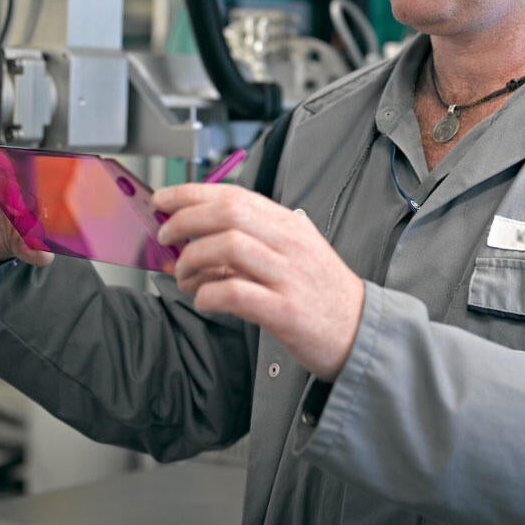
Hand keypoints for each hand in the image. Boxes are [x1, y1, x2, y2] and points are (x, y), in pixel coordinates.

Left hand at [153, 183, 364, 381]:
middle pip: (227, 213)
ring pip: (227, 247)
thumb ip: (253, 241)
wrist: (361, 331)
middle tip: (165, 237)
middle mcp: (290, 244)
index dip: (191, 193)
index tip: (163, 200)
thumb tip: (200, 239)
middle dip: (185, 221)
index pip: (234, 195)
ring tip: (184, 276)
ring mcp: (288, 276)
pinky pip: (235, 293)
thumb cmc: (322, 293)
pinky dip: (208, 295)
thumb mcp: (294, 253)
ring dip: (192, 261)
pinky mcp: (285, 311)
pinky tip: (204, 300)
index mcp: (290, 225)